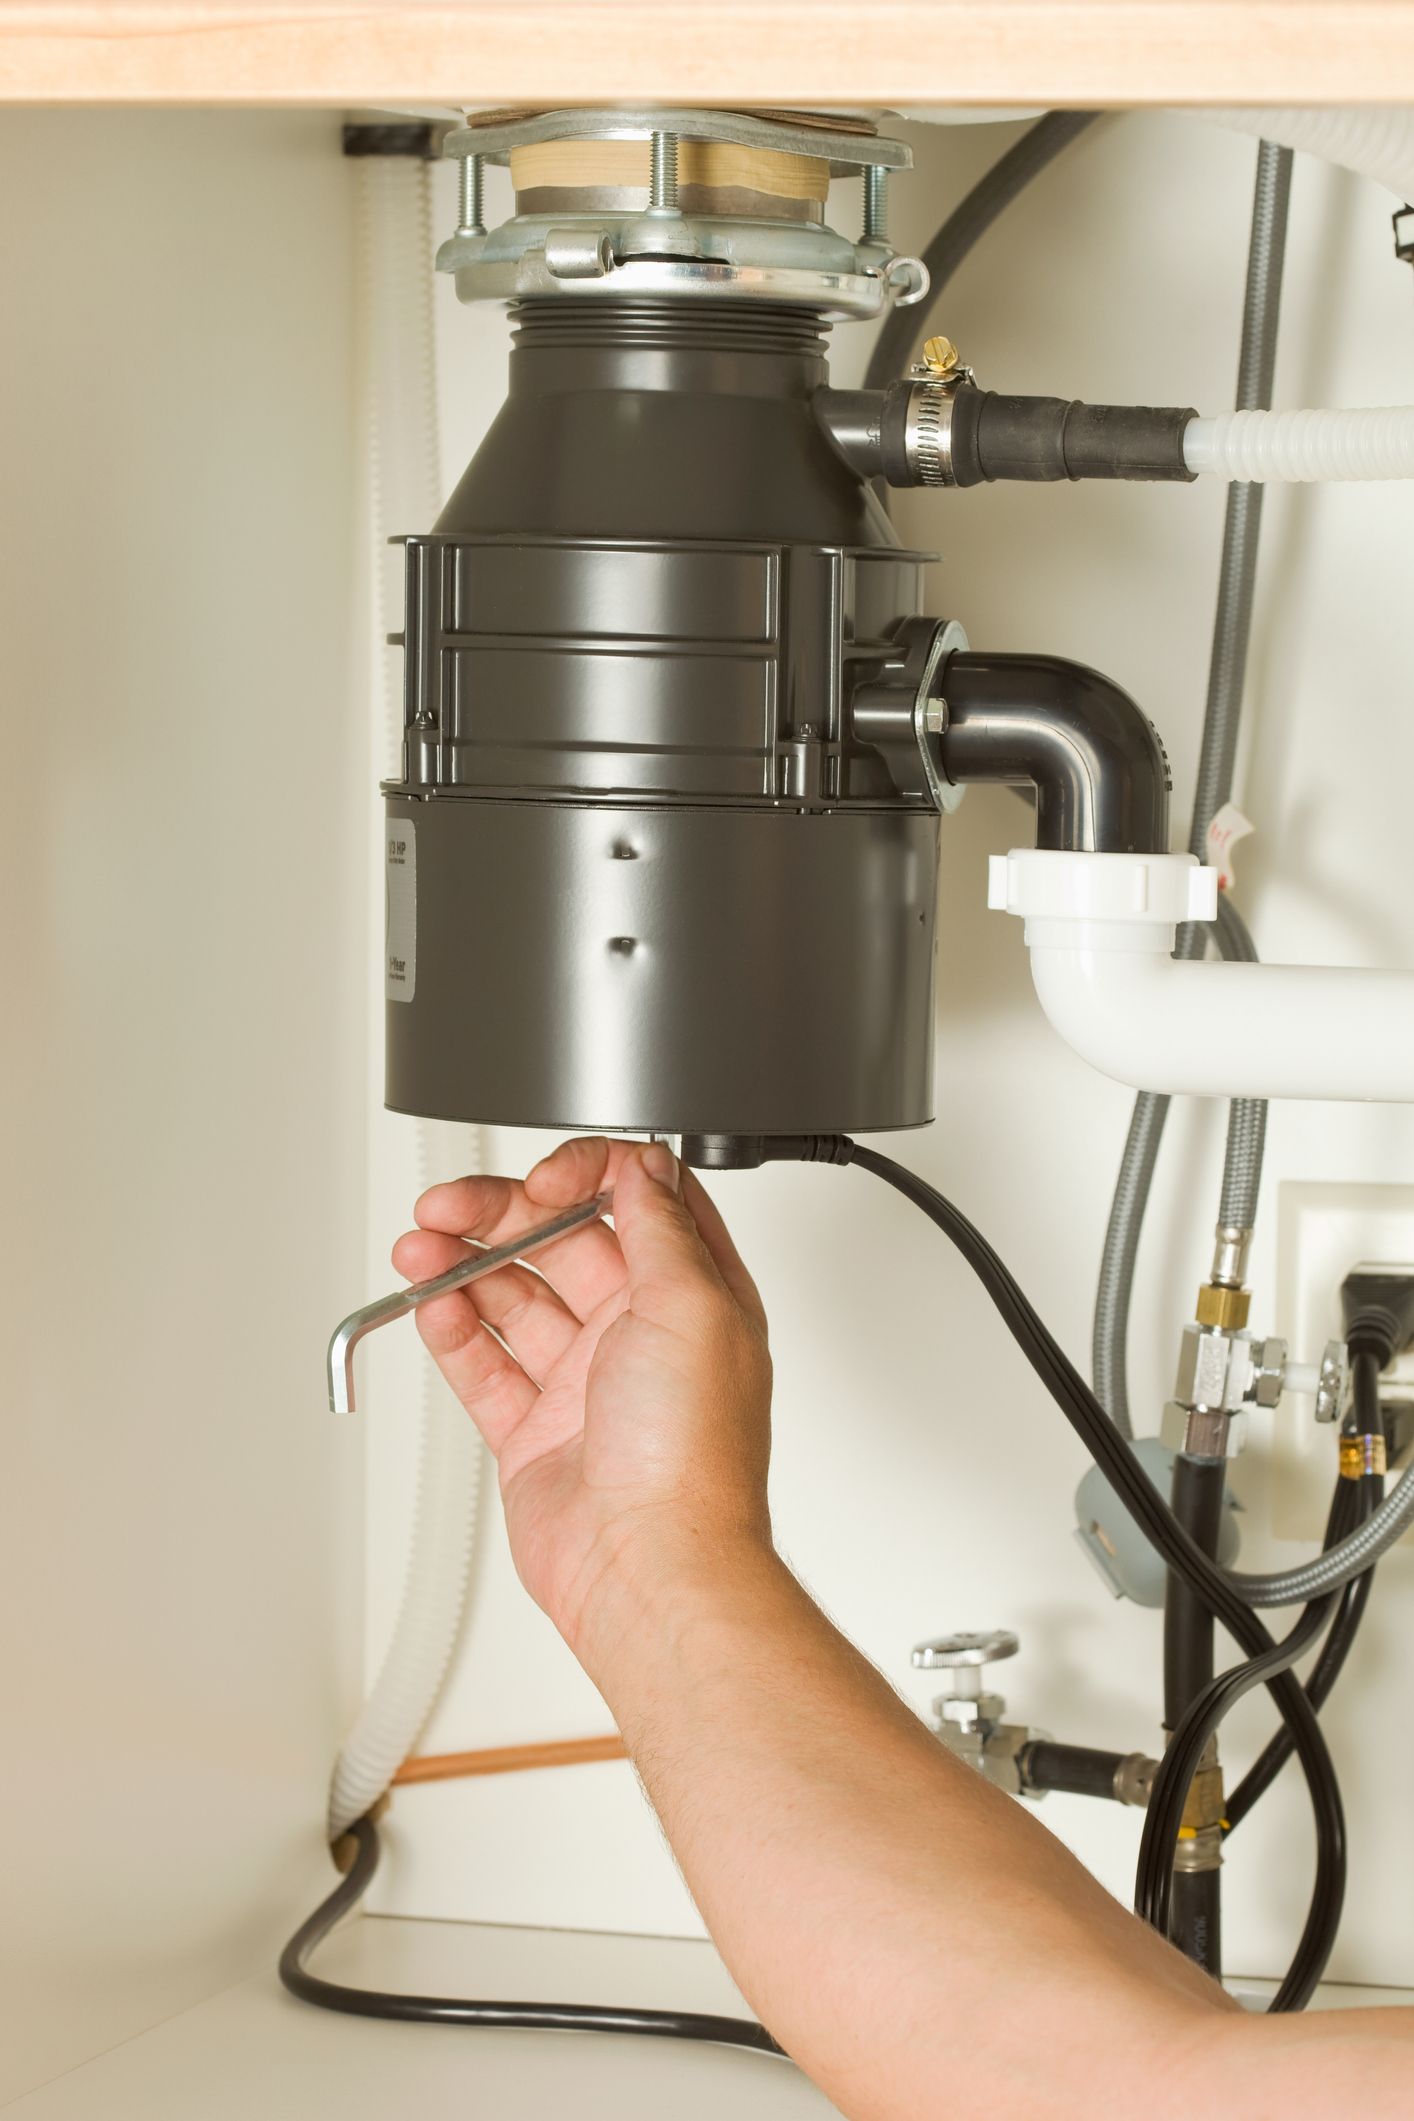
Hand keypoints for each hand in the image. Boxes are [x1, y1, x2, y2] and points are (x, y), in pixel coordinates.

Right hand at [392, 1138, 772, 1661]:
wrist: (648, 1567)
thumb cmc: (692, 1457)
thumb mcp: (694, 1306)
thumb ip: (661, 1227)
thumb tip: (644, 1164)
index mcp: (692, 1295)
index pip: (638, 1200)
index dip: (587, 1175)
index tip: (545, 1180)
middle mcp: (641, 1332)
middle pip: (561, 1241)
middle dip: (501, 1214)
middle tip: (449, 1207)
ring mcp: (584, 1382)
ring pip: (512, 1297)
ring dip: (463, 1264)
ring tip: (419, 1249)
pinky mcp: (535, 1430)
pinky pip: (484, 1365)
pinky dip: (452, 1330)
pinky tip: (429, 1304)